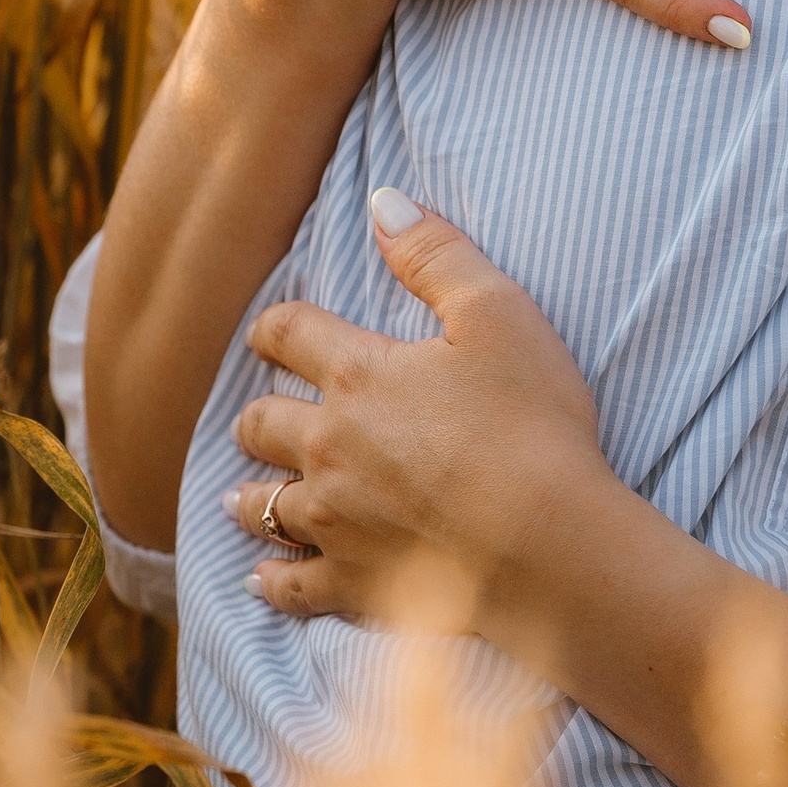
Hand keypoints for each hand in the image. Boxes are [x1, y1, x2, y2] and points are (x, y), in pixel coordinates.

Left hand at [230, 195, 612, 641]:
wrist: (548, 545)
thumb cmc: (534, 424)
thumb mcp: (500, 315)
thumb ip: (436, 254)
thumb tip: (383, 200)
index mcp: (360, 376)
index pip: (288, 333)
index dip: (275, 327)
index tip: (272, 332)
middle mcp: (328, 447)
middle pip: (261, 423)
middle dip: (259, 415)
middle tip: (262, 417)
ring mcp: (334, 521)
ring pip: (262, 505)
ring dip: (250, 495)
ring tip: (239, 496)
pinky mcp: (351, 584)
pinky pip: (288, 586)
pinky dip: (271, 580)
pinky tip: (262, 578)